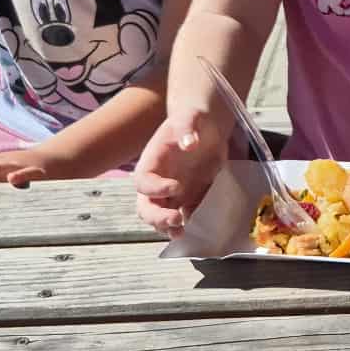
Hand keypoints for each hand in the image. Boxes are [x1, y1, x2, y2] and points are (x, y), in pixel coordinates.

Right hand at [132, 105, 221, 236]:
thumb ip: (186, 128)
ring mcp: (171, 192)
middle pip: (145, 206)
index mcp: (152, 162)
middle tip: (175, 220)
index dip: (155, 188)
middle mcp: (157, 181)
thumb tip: (189, 143)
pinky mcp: (188, 197)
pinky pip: (183, 214)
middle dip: (156, 217)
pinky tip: (196, 225)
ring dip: (167, 227)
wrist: (207, 127)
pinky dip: (187, 223)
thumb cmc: (192, 119)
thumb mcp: (190, 117)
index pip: (143, 181)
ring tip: (181, 233)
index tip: (176, 187)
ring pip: (160, 215)